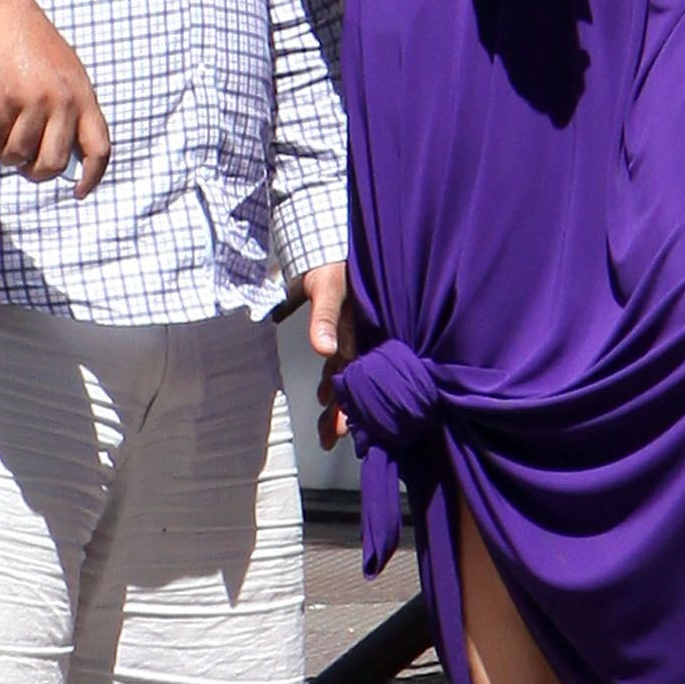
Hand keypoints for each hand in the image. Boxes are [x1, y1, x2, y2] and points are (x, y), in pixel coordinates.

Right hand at [0, 0, 109, 193]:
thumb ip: (68, 111)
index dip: (92, 177)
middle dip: (36, 173)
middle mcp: (63, 103)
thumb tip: (54, 156)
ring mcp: (33, 101)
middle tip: (25, 168)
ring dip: (5, 157)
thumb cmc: (35, 47)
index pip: (99, 149)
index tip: (80, 192)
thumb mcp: (66, 76)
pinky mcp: (4, 99)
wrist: (5, 15)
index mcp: (85, 98)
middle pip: (53, 162)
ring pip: (18, 154)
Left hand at [298, 263, 359, 446]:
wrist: (332, 243)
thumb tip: (323, 348)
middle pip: (353, 384)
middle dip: (343, 414)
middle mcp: (361, 341)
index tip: (344, 431)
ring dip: (337, 402)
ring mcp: (354, 337)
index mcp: (362, 336)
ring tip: (328, 432)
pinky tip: (323, 396)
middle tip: (332, 440)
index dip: (350, 405)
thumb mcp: (330, 288)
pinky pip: (342, 361)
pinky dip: (333, 379)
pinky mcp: (345, 331)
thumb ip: (325, 317)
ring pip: (347, 377)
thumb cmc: (336, 267)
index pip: (356, 378)